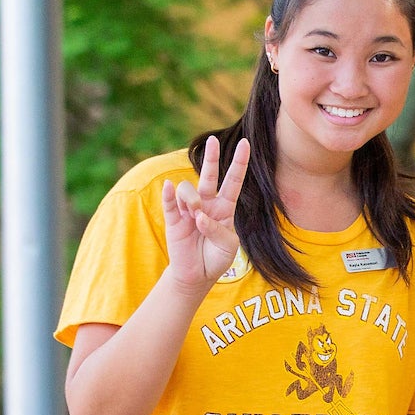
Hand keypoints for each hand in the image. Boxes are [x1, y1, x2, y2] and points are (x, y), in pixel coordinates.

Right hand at [161, 135, 250, 290]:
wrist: (198, 275)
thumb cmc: (217, 258)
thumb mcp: (227, 246)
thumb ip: (217, 229)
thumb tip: (199, 215)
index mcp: (225, 208)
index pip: (233, 181)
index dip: (238, 163)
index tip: (245, 144)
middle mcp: (207, 204)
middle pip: (209, 175)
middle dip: (211, 158)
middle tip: (212, 140)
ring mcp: (189, 210)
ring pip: (188, 190)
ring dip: (192, 199)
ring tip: (194, 215)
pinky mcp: (173, 219)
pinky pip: (169, 202)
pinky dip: (169, 194)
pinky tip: (169, 187)